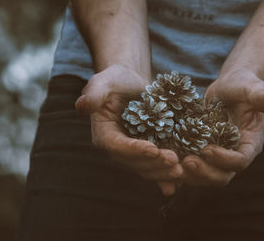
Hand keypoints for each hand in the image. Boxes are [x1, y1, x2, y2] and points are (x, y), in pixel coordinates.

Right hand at [75, 64, 182, 195]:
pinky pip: (156, 166)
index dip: (134, 150)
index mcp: (104, 134)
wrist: (132, 83)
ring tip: (181, 170)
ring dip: (163, 172)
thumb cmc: (116, 80)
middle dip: (154, 163)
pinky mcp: (147, 152)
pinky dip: (166, 178)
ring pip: (147, 168)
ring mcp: (133, 152)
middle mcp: (118, 148)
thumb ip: (94, 93)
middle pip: (134, 162)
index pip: (117, 146)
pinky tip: (179, 183)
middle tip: (174, 160)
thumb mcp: (104, 82)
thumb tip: (81, 106)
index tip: (153, 148)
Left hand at [181, 68, 263, 185]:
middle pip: (221, 176)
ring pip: (204, 176)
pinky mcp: (200, 152)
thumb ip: (261, 97)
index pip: (240, 161)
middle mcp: (233, 155)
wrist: (227, 88)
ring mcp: (216, 156)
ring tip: (171, 164)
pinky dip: (178, 169)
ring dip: (188, 175)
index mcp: (249, 144)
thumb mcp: (252, 88)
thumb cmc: (242, 86)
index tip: (207, 149)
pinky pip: (190, 167)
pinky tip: (163, 163)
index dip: (225, 159)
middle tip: (186, 162)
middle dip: (204, 173)